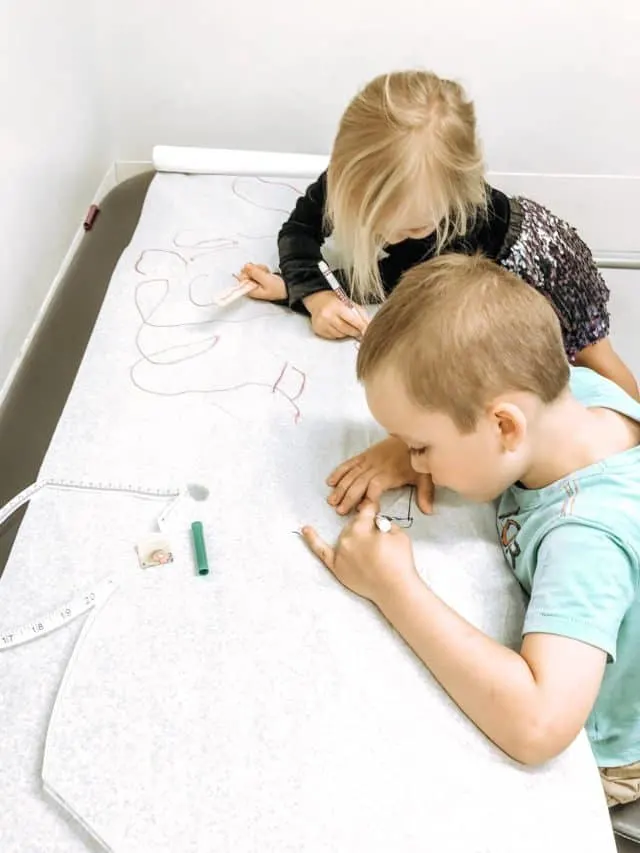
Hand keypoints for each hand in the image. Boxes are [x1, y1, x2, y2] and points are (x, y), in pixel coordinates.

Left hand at [237, 263, 286, 300]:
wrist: (287, 288)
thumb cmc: (278, 289)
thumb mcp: (266, 280)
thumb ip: (255, 273)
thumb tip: (246, 266)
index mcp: (250, 291)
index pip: (241, 278)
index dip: (247, 271)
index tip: (253, 270)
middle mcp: (250, 287)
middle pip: (245, 273)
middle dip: (254, 269)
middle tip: (262, 272)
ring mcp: (254, 282)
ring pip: (251, 270)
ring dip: (259, 269)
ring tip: (266, 273)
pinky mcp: (258, 279)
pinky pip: (256, 270)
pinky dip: (262, 269)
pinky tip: (266, 273)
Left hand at [301, 501, 417, 602]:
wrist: (395, 589)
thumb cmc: (400, 561)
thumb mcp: (399, 534)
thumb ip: (385, 523)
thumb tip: (375, 522)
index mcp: (362, 527)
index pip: (366, 511)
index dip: (373, 510)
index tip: (376, 511)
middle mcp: (347, 537)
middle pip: (354, 524)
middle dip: (366, 528)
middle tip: (379, 541)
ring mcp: (340, 552)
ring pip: (345, 536)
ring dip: (354, 538)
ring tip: (370, 552)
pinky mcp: (336, 566)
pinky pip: (320, 551)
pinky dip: (312, 539)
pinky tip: (305, 530)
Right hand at [303, 291, 368, 339]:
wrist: (318, 301)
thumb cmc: (335, 301)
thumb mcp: (349, 303)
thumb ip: (360, 314)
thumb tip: (368, 326)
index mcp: (336, 306)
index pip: (353, 320)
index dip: (361, 327)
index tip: (367, 331)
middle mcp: (327, 315)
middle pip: (347, 329)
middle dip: (355, 331)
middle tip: (359, 330)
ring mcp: (322, 323)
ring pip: (340, 335)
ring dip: (346, 332)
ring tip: (344, 324)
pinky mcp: (319, 330)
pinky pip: (334, 337)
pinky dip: (338, 333)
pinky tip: (336, 326)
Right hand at [327, 436, 433, 514]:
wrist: (411, 434)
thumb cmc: (417, 458)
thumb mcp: (425, 476)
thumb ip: (425, 494)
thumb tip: (429, 512)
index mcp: (389, 474)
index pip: (375, 487)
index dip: (368, 498)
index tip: (364, 510)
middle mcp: (376, 467)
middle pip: (359, 483)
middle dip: (349, 497)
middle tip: (340, 511)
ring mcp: (368, 460)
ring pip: (351, 474)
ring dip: (340, 488)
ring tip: (331, 501)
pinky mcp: (364, 455)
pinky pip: (349, 463)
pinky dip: (339, 471)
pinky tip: (330, 481)